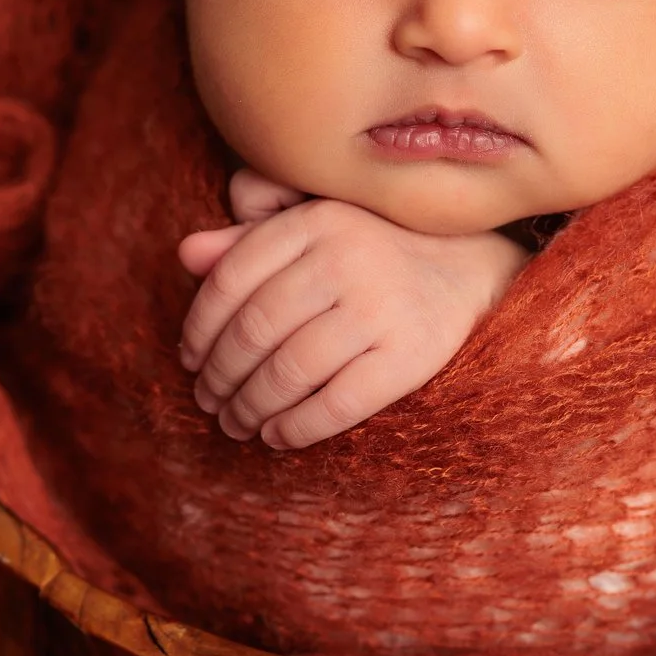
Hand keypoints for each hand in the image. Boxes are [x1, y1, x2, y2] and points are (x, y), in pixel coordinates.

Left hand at [175, 174, 527, 449]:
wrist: (468, 271)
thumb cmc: (370, 252)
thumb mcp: (312, 227)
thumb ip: (248, 237)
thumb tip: (186, 254)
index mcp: (316, 220)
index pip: (231, 279)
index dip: (199, 327)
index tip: (190, 358)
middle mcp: (347, 256)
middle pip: (255, 330)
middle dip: (220, 376)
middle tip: (209, 400)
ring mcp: (381, 306)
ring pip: (288, 371)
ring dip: (249, 408)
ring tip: (236, 423)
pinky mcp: (410, 355)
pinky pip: (336, 403)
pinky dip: (296, 428)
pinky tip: (278, 436)